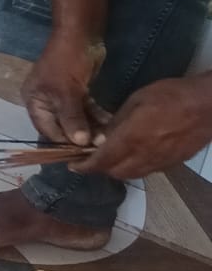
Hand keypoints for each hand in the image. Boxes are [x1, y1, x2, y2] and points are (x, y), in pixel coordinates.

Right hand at [23, 36, 106, 146]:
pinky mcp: (79, 91)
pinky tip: (109, 122)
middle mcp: (46, 101)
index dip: (62, 141)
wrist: (81, 35)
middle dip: (80, 135)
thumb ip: (71, 118)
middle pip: (62, 125)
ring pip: (77, 118)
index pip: (46, 129)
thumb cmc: (65, 62)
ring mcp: (63, 96)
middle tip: (99, 146)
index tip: (81, 152)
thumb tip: (79, 143)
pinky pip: (87, 109)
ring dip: (91, 126)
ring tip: (108, 135)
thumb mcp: (66, 91)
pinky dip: (96, 115)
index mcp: (34, 101)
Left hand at [69, 76, 211, 180]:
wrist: (209, 105)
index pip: (102, 161)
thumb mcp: (136, 101)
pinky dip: (135, 167)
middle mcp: (145, 156)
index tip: (73, 166)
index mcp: (132, 140)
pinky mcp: (174, 163)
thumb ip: (117, 121)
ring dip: (117, 170)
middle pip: (116, 173)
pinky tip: (134, 155)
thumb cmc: (171, 96)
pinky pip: (148, 171)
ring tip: (109, 158)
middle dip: (100, 169)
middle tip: (91, 159)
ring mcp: (162, 162)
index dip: (85, 167)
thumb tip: (103, 136)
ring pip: (133, 174)